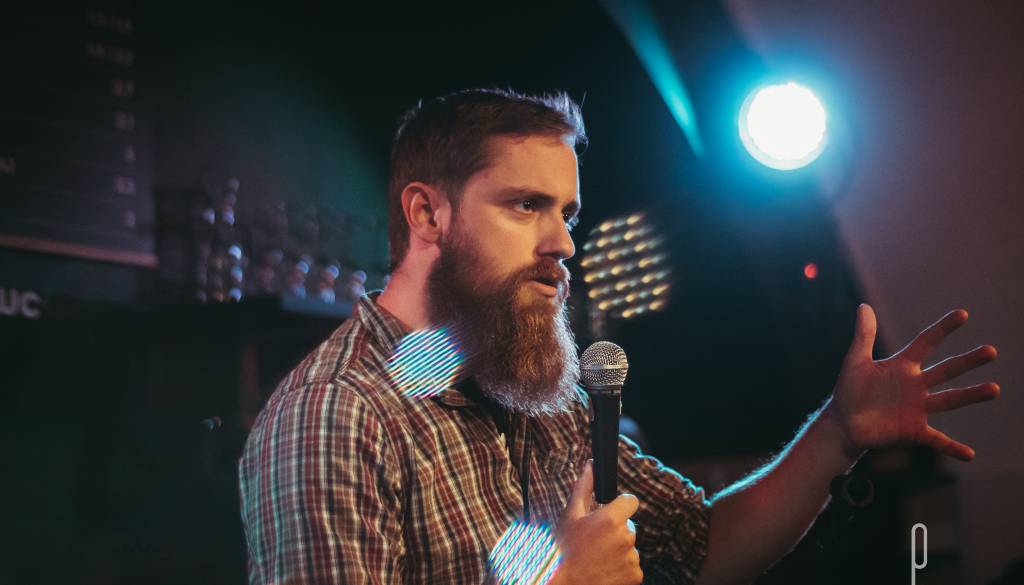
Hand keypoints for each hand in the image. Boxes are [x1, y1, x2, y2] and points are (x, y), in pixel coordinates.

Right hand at [550, 461, 642, 584]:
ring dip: (617, 550)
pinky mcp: (635, 576)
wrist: (564, 584)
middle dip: (615, 531)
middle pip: (628, 526)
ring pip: (629, 546)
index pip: (631, 501)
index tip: (609, 514)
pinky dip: (621, 567)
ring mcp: (631, 558)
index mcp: (611, 519)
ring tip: (596, 558)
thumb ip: (584, 488)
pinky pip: (631, 565)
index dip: (620, 506)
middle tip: (594, 542)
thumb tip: (591, 466)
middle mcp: (625, 537)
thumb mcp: (570, 516)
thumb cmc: (563, 550)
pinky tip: (603, 570)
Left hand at [825, 304, 998, 461]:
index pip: (927, 342)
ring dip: (971, 395)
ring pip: (950, 400)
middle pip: (947, 369)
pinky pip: (937, 440)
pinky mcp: (913, 430)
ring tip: (995, 389)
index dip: (943, 328)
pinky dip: (952, 448)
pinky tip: (969, 455)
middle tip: (992, 351)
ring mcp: (917, 408)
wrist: (843, 423)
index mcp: (903, 366)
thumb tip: (864, 305)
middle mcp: (916, 385)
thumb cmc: (849, 391)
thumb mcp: (855, 361)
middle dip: (969, 361)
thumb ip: (863, 335)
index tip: (963, 314)